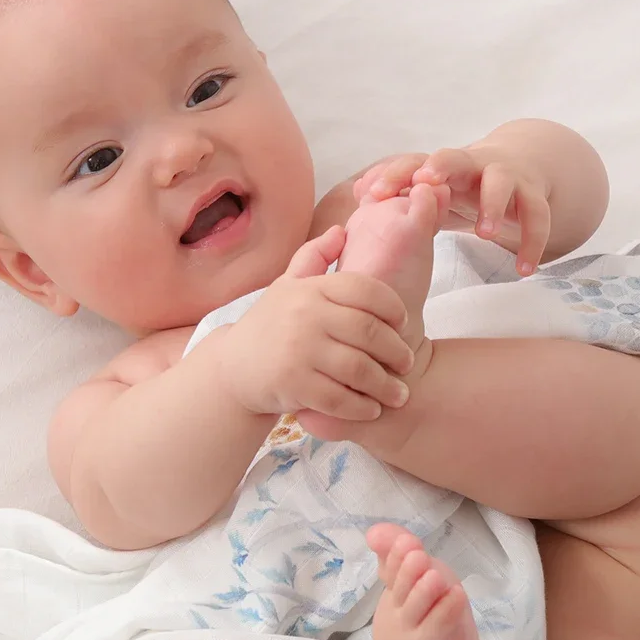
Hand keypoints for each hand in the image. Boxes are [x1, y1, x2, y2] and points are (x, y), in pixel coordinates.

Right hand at [210, 226, 414, 421]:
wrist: (232, 368)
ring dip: (386, 386)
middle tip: (407, 363)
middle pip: (369, 331)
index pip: (366, 290)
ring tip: (399, 394)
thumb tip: (341, 230)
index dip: (393, 307)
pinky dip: (362, 407)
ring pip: (360, 369)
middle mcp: (305, 315)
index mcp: (311, 288)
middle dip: (397, 351)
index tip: (403, 324)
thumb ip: (314, 257)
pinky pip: (340, 399)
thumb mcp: (287, 286)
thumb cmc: (269, 325)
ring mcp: (299, 350)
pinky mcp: (293, 384)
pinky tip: (372, 409)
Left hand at [355, 144, 552, 273]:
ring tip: (484, 235)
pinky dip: (532, 244)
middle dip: (441, 167)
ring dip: (493, 207)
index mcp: (444, 167)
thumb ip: (402, 193)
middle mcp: (473, 166)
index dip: (394, 175)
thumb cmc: (465, 185)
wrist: (520, 166)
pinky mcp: (533, 195)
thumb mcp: (435, 189)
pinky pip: (537, 218)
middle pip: (456, 157)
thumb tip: (357, 194)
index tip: (373, 194)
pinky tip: (524, 270)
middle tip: (427, 184)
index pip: (414, 163)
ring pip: (501, 184)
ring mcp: (506, 178)